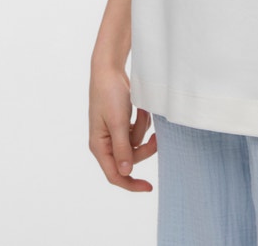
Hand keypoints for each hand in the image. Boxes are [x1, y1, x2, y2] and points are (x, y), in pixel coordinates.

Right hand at [89, 66, 156, 191]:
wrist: (109, 69)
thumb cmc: (109, 94)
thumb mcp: (118, 122)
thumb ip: (123, 148)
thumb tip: (126, 173)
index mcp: (99, 146)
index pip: (115, 174)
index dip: (131, 184)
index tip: (149, 187)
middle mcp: (105, 142)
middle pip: (130, 159)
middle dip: (145, 147)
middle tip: (157, 136)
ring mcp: (113, 133)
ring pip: (136, 144)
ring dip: (143, 128)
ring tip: (142, 110)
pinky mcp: (121, 124)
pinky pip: (137, 131)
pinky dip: (142, 121)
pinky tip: (140, 108)